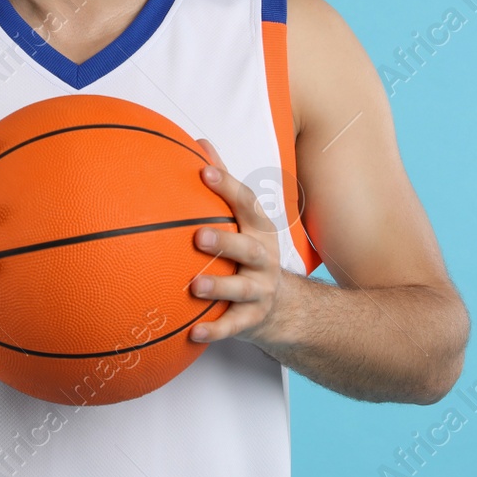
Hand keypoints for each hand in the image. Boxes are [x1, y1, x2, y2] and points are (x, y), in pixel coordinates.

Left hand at [189, 138, 284, 344]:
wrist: (283, 306)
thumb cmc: (251, 251)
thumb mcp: (244, 218)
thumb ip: (222, 182)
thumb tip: (199, 142)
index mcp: (258, 228)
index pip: (245, 203)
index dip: (226, 186)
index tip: (203, 171)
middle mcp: (263, 258)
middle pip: (248, 247)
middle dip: (225, 241)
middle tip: (198, 236)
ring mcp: (260, 289)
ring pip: (242, 288)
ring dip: (219, 286)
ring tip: (194, 286)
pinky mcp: (253, 319)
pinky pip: (234, 326)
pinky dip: (215, 331)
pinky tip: (194, 333)